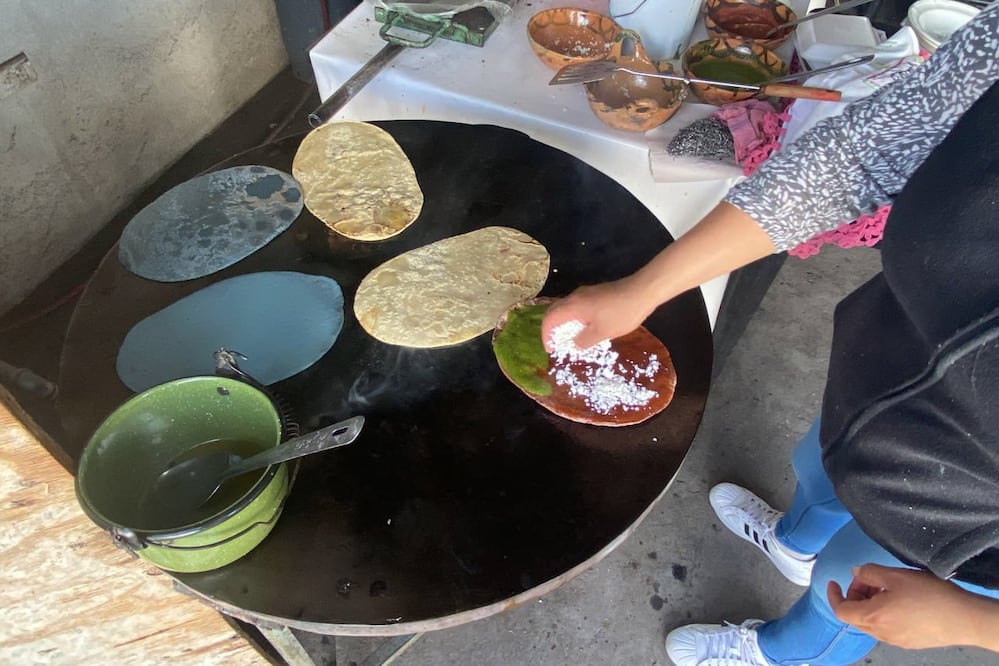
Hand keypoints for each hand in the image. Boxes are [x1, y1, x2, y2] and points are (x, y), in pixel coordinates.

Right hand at [540, 276, 653, 350]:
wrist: (643, 291)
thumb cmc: (621, 313)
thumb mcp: (602, 333)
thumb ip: (584, 340)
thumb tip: (574, 344)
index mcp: (573, 306)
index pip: (549, 319)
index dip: (546, 335)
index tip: (551, 349)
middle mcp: (575, 297)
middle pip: (555, 311)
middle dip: (552, 328)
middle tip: (556, 344)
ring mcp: (586, 293)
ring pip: (567, 308)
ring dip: (564, 323)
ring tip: (570, 338)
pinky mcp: (595, 293)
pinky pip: (577, 306)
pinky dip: (574, 318)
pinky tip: (585, 327)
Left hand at [827, 563, 998, 650]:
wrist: (964, 619)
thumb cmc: (929, 595)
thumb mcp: (896, 575)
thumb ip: (870, 572)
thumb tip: (855, 572)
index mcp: (872, 617)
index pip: (841, 610)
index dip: (834, 595)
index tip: (833, 581)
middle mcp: (880, 633)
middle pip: (856, 615)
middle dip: (856, 594)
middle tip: (869, 577)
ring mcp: (895, 640)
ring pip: (872, 621)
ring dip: (870, 602)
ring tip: (887, 585)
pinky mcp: (910, 642)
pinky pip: (887, 626)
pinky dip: (883, 611)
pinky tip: (901, 599)